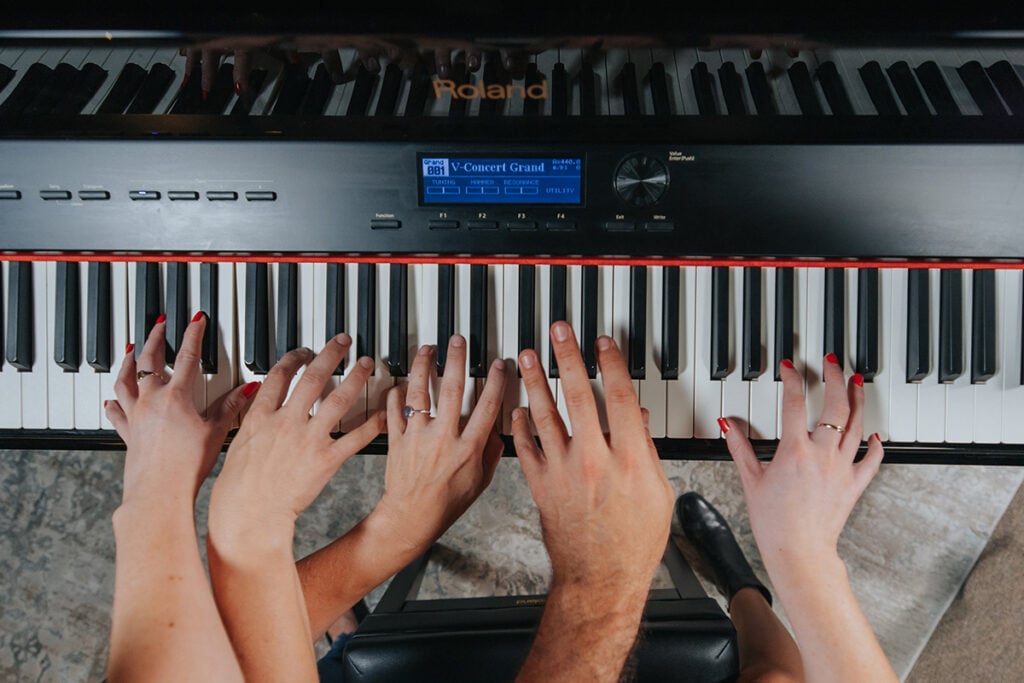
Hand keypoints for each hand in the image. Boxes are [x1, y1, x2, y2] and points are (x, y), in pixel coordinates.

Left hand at [105, 313, 254, 506]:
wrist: (158, 494)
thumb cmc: (186, 467)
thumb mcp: (216, 433)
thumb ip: (231, 407)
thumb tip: (249, 388)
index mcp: (176, 397)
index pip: (188, 356)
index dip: (193, 334)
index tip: (195, 319)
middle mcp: (151, 401)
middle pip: (149, 360)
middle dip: (156, 337)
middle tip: (160, 323)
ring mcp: (135, 416)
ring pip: (125, 380)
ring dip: (128, 361)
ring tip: (131, 349)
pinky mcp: (127, 433)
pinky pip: (116, 411)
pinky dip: (113, 401)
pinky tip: (109, 398)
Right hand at [208, 334, 383, 545]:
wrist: (247, 515)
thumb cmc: (237, 488)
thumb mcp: (237, 445)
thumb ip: (252, 421)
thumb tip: (253, 402)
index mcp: (261, 417)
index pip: (280, 375)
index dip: (296, 358)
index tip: (306, 351)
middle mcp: (286, 422)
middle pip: (313, 378)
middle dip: (331, 355)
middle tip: (345, 342)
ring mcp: (307, 440)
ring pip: (338, 400)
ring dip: (356, 378)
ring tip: (366, 364)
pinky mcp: (325, 461)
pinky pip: (355, 437)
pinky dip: (372, 424)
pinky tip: (384, 413)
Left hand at [373, 335, 506, 553]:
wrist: (411, 518)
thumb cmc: (447, 503)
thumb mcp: (480, 481)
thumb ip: (490, 452)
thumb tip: (498, 428)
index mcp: (468, 448)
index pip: (487, 406)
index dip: (495, 381)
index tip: (498, 364)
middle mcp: (443, 439)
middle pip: (452, 390)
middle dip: (457, 360)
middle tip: (458, 341)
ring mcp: (417, 437)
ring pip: (419, 393)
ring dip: (424, 366)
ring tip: (427, 350)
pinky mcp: (396, 440)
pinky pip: (394, 410)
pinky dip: (396, 393)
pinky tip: (401, 381)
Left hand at [512, 322, 673, 590]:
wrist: (601, 579)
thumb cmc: (634, 543)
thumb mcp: (657, 493)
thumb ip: (644, 451)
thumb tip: (635, 418)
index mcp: (629, 459)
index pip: (618, 397)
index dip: (610, 364)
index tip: (602, 342)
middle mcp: (594, 459)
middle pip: (577, 396)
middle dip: (566, 358)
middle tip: (557, 332)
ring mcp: (563, 471)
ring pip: (544, 415)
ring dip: (534, 382)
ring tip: (525, 356)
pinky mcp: (541, 486)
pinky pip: (525, 449)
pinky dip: (519, 426)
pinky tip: (516, 409)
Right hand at [721, 356, 884, 569]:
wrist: (799, 552)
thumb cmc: (774, 522)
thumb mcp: (750, 480)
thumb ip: (740, 447)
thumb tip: (728, 425)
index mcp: (794, 451)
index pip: (794, 403)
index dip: (792, 379)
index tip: (789, 368)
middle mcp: (822, 455)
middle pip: (835, 406)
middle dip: (834, 379)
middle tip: (830, 364)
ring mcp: (842, 469)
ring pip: (856, 425)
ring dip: (857, 400)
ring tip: (856, 382)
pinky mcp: (854, 485)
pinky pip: (872, 459)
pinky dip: (876, 443)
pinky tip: (874, 432)